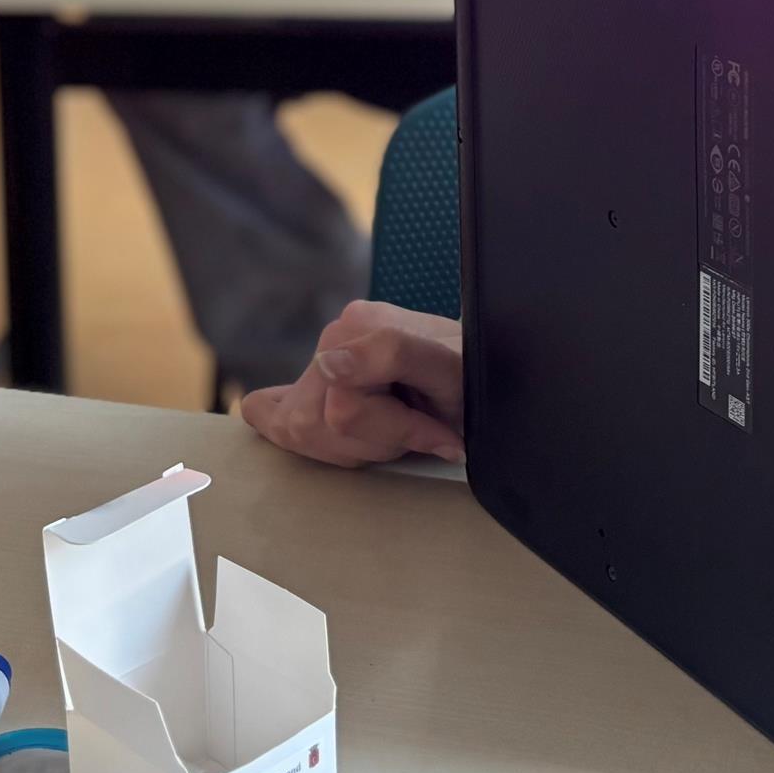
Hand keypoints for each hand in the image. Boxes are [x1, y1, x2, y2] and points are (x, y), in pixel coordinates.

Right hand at [239, 300, 465, 467]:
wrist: (500, 380)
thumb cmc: (476, 379)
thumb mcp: (452, 371)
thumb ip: (391, 355)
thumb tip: (327, 364)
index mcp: (359, 326)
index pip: (340, 411)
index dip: (390, 434)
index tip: (439, 437)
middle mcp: (334, 336)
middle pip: (309, 422)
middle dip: (368, 443)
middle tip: (418, 435)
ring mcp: (323, 360)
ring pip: (295, 428)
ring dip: (353, 446)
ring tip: (400, 434)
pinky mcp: (319, 384)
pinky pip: (273, 413)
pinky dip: (307, 434)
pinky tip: (343, 438)